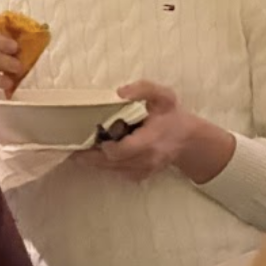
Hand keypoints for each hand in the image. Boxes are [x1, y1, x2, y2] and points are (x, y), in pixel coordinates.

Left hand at [84, 81, 216, 182]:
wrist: (190, 141)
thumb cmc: (173, 117)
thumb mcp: (163, 96)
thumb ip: (143, 89)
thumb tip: (119, 93)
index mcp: (150, 141)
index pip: (119, 151)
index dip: (103, 145)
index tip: (94, 134)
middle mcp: (145, 160)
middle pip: (108, 163)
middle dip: (90, 154)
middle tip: (75, 144)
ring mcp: (143, 171)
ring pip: (109, 169)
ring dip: (93, 159)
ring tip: (82, 147)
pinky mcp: (139, 176)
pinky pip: (116, 172)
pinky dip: (105, 163)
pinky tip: (99, 151)